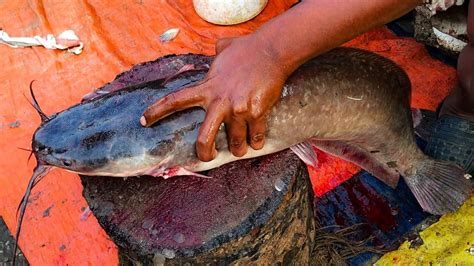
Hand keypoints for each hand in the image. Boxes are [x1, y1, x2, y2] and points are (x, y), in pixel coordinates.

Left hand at [141, 35, 288, 160]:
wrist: (271, 51)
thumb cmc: (246, 49)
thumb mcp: (224, 51)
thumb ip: (216, 55)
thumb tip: (218, 48)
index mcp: (207, 88)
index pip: (175, 101)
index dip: (157, 112)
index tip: (143, 121)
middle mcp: (220, 102)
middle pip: (205, 138)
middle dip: (205, 153)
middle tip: (207, 157)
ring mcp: (238, 109)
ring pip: (236, 143)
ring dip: (239, 149)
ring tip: (241, 149)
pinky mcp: (256, 112)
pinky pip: (256, 136)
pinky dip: (256, 142)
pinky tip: (256, 142)